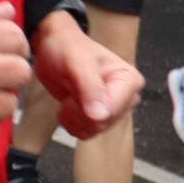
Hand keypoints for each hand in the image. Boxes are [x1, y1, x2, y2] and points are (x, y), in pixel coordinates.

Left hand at [31, 11, 143, 138]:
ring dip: (73, 115)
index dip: (90, 105)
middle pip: (103, 122)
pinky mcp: (99, 119)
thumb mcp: (77, 62)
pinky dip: (70, 121)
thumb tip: (100, 116)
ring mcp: (113, 110)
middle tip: (72, 88)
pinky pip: (84, 133)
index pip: (113, 109)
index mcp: (130, 80)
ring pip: (93, 130)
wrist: (53, 48)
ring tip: (71, 92)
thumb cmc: (67, 48)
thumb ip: (90, 87)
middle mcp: (126, 98)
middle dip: (79, 109)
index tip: (76, 89)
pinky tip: (69, 103)